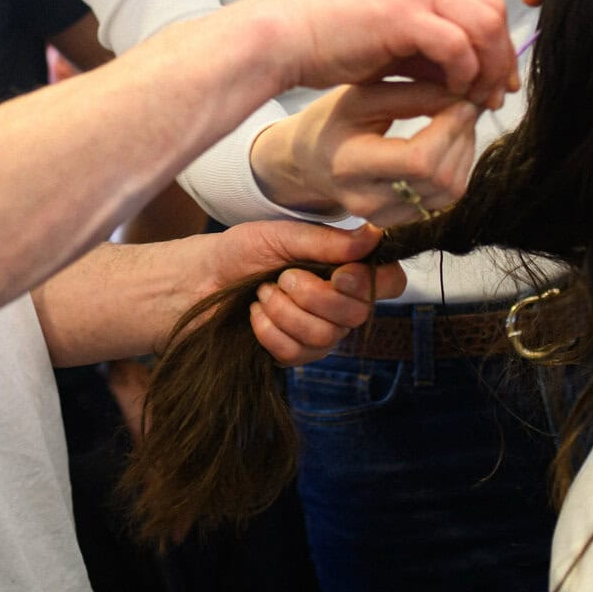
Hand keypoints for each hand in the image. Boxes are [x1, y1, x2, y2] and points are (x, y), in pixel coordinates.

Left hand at [213, 220, 405, 365]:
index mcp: (345, 269)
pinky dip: (269, 331)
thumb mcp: (282, 236)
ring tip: (262, 293)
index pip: (390, 282)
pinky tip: (255, 315)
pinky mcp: (294, 355)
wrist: (202, 279)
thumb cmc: (242, 251)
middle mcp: (340, 304)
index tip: (338, 275)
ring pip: (325, 337)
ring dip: (285, 311)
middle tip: (283, 277)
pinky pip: (296, 354)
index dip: (370, 283)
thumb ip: (328, 241)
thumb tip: (374, 235)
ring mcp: (319, 334)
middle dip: (314, 296)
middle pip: (357, 314)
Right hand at [251, 0, 515, 107]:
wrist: (277, 37)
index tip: (496, 79)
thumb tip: (470, 73)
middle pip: (491, 8)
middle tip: (496, 96)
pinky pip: (458, 43)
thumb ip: (429, 47)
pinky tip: (452, 93)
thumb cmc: (321, 39)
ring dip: (488, 68)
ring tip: (477, 100)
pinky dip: (464, 72)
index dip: (497, 42)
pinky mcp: (402, 11)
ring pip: (484, 24)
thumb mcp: (387, 36)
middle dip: (500, 57)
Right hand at [251, 81, 482, 222]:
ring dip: (464, 151)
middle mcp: (365, 201)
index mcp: (349, 164)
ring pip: (450, 191)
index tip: (461, 101)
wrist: (310, 160)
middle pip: (440, 178)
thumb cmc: (335, 121)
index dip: (450, 128)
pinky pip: (446, 199)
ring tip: (456, 121)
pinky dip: (457, 167)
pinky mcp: (400, 222)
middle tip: (465, 106)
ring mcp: (384, 217)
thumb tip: (463, 101)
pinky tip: (447, 142)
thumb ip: (412, 96)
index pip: (419, 160)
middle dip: (462, 137)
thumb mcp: (362, 96)